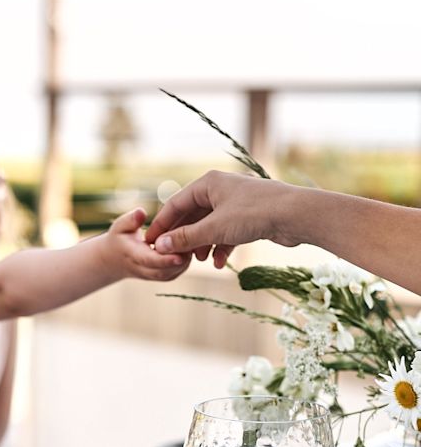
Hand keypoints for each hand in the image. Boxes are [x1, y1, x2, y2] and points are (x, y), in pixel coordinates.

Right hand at [103, 206, 192, 280]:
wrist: (116, 260)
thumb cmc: (119, 238)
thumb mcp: (120, 226)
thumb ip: (130, 219)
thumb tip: (141, 212)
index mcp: (133, 257)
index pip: (151, 260)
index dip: (165, 259)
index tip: (179, 256)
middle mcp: (144, 270)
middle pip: (165, 270)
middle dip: (180, 258)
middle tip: (194, 241)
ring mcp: (155, 275)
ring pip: (174, 271)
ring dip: (185, 257)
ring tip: (193, 237)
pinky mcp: (165, 275)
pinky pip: (178, 270)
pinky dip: (187, 258)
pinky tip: (192, 242)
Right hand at [145, 171, 298, 267]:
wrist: (295, 215)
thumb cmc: (255, 214)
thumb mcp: (214, 229)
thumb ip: (185, 238)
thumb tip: (160, 247)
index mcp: (208, 183)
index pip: (176, 204)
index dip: (162, 225)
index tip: (150, 243)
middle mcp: (220, 190)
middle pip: (192, 216)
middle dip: (183, 238)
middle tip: (172, 256)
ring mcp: (234, 204)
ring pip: (209, 226)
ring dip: (202, 245)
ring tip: (199, 260)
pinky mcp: (248, 217)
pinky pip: (226, 233)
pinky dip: (221, 247)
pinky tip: (219, 262)